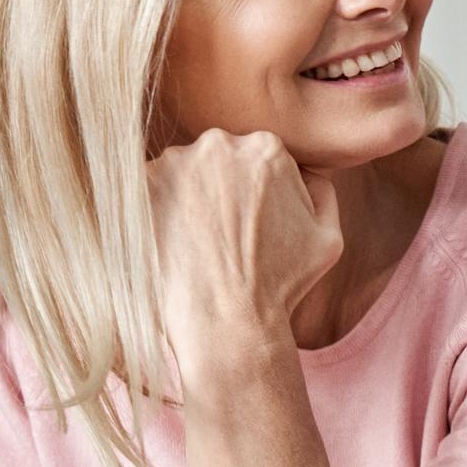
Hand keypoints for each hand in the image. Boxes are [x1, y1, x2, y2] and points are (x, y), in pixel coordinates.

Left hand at [146, 129, 341, 385]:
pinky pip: (144, 191)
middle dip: (217, 189)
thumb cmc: (282, 285)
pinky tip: (169, 246)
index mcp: (267, 148)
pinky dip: (153, 213)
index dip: (254, 192)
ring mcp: (172, 162)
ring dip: (182, 199)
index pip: (255, 155)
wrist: (226, 322)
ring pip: (178, 172)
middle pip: (216, 157)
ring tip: (193, 245)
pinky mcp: (137, 188)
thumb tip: (307, 170)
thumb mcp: (328, 237)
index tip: (249, 223)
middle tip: (220, 236)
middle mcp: (218, 143)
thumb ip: (322, 190)